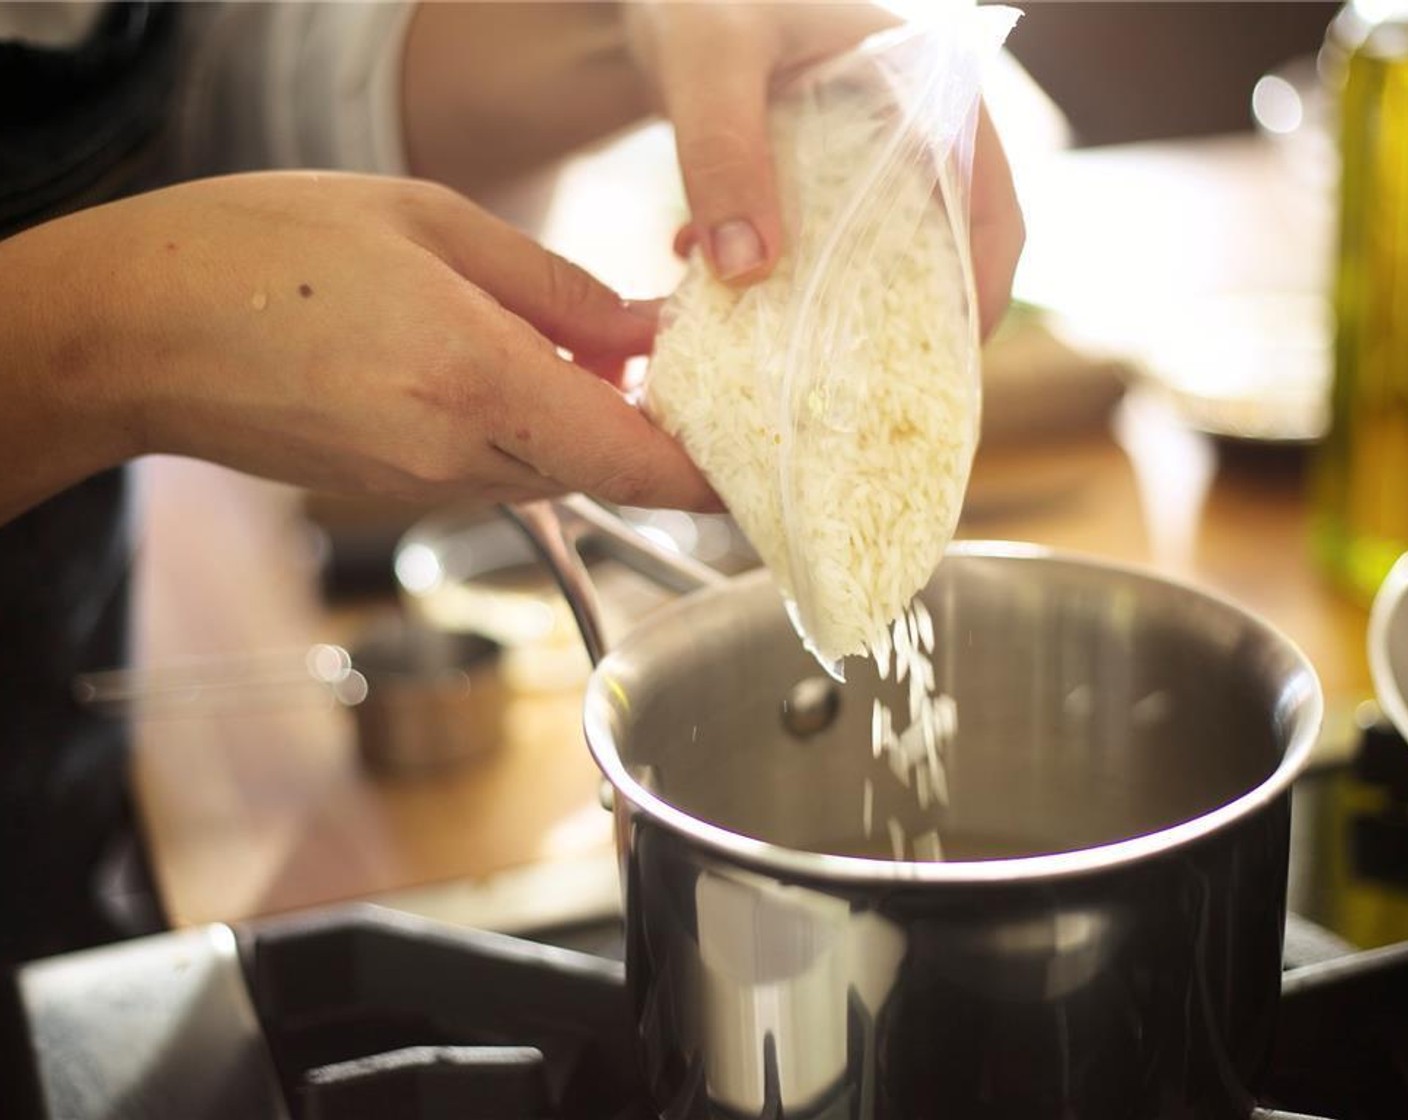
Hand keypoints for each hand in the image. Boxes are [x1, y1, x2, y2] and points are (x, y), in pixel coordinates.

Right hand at [0, 172, 717, 522]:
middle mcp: (459, 456)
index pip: (637, 462)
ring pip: (559, 469)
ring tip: (607, 353)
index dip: (716, 477)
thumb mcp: (428, 224)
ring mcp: (427, 486)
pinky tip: (521, 366)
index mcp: (476, 382)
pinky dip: (538, 428)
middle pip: (610, 474)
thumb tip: (641, 334)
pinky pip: (504, 465)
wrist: (133, 332)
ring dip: (598, 426)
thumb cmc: (257, 252)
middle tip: (701, 376)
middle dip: (665, 437)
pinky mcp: (402, 491)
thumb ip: (554, 289)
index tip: (770, 470)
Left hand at [625, 1, 1022, 334]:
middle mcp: (912, 125)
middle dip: (903, 316)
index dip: (982, 290)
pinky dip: (778, 276)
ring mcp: (866, 154)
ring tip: (778, 342)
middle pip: (943, 245)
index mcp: (930, 84)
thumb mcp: (710, 60)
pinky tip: (713, 283)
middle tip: (859, 382)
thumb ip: (723, 152)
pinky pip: (819, 244)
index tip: (947, 358)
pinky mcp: (816, 173)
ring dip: (831, 302)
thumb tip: (749, 271)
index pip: (990, 204)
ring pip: (878, 253)